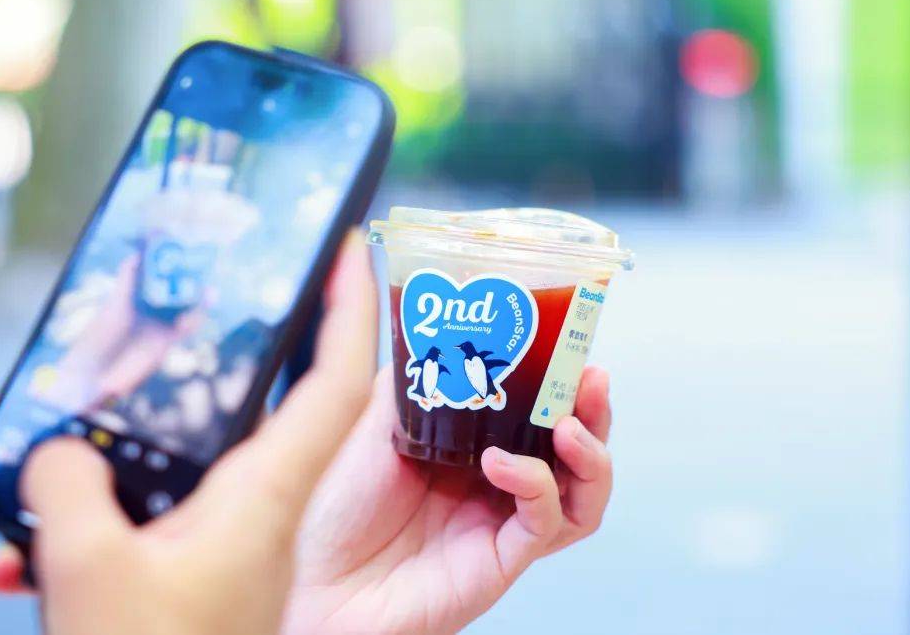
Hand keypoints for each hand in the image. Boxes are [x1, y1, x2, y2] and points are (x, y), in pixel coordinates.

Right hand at [0, 230, 377, 634]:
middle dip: (300, 338)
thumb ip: (71, 486)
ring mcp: (241, 535)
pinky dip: (170, 458)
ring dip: (228, 396)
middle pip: (304, 403)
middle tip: (270, 282)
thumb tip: (58, 448)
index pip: (340, 386)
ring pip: (247, 443)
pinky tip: (109, 461)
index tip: (353, 253)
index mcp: (268, 498)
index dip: (355, 315)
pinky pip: (198, 485)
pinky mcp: (208, 559)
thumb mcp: (89, 567)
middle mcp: (267, 509)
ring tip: (187, 350)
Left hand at [280, 365, 612, 634]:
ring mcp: (502, 524)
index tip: (569, 345)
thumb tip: (434, 329)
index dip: (562, 381)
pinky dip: (536, 487)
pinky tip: (503, 464)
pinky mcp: (501, 560)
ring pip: (581, 495)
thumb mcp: (372, 425)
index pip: (539, 411)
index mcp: (472, 448)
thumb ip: (412, 382)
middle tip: (591, 379)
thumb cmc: (336, 510)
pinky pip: (543, 524)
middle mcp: (496, 486)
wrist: (317, 580)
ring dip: (591, 456)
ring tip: (569, 426)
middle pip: (575, 451)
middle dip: (593, 412)